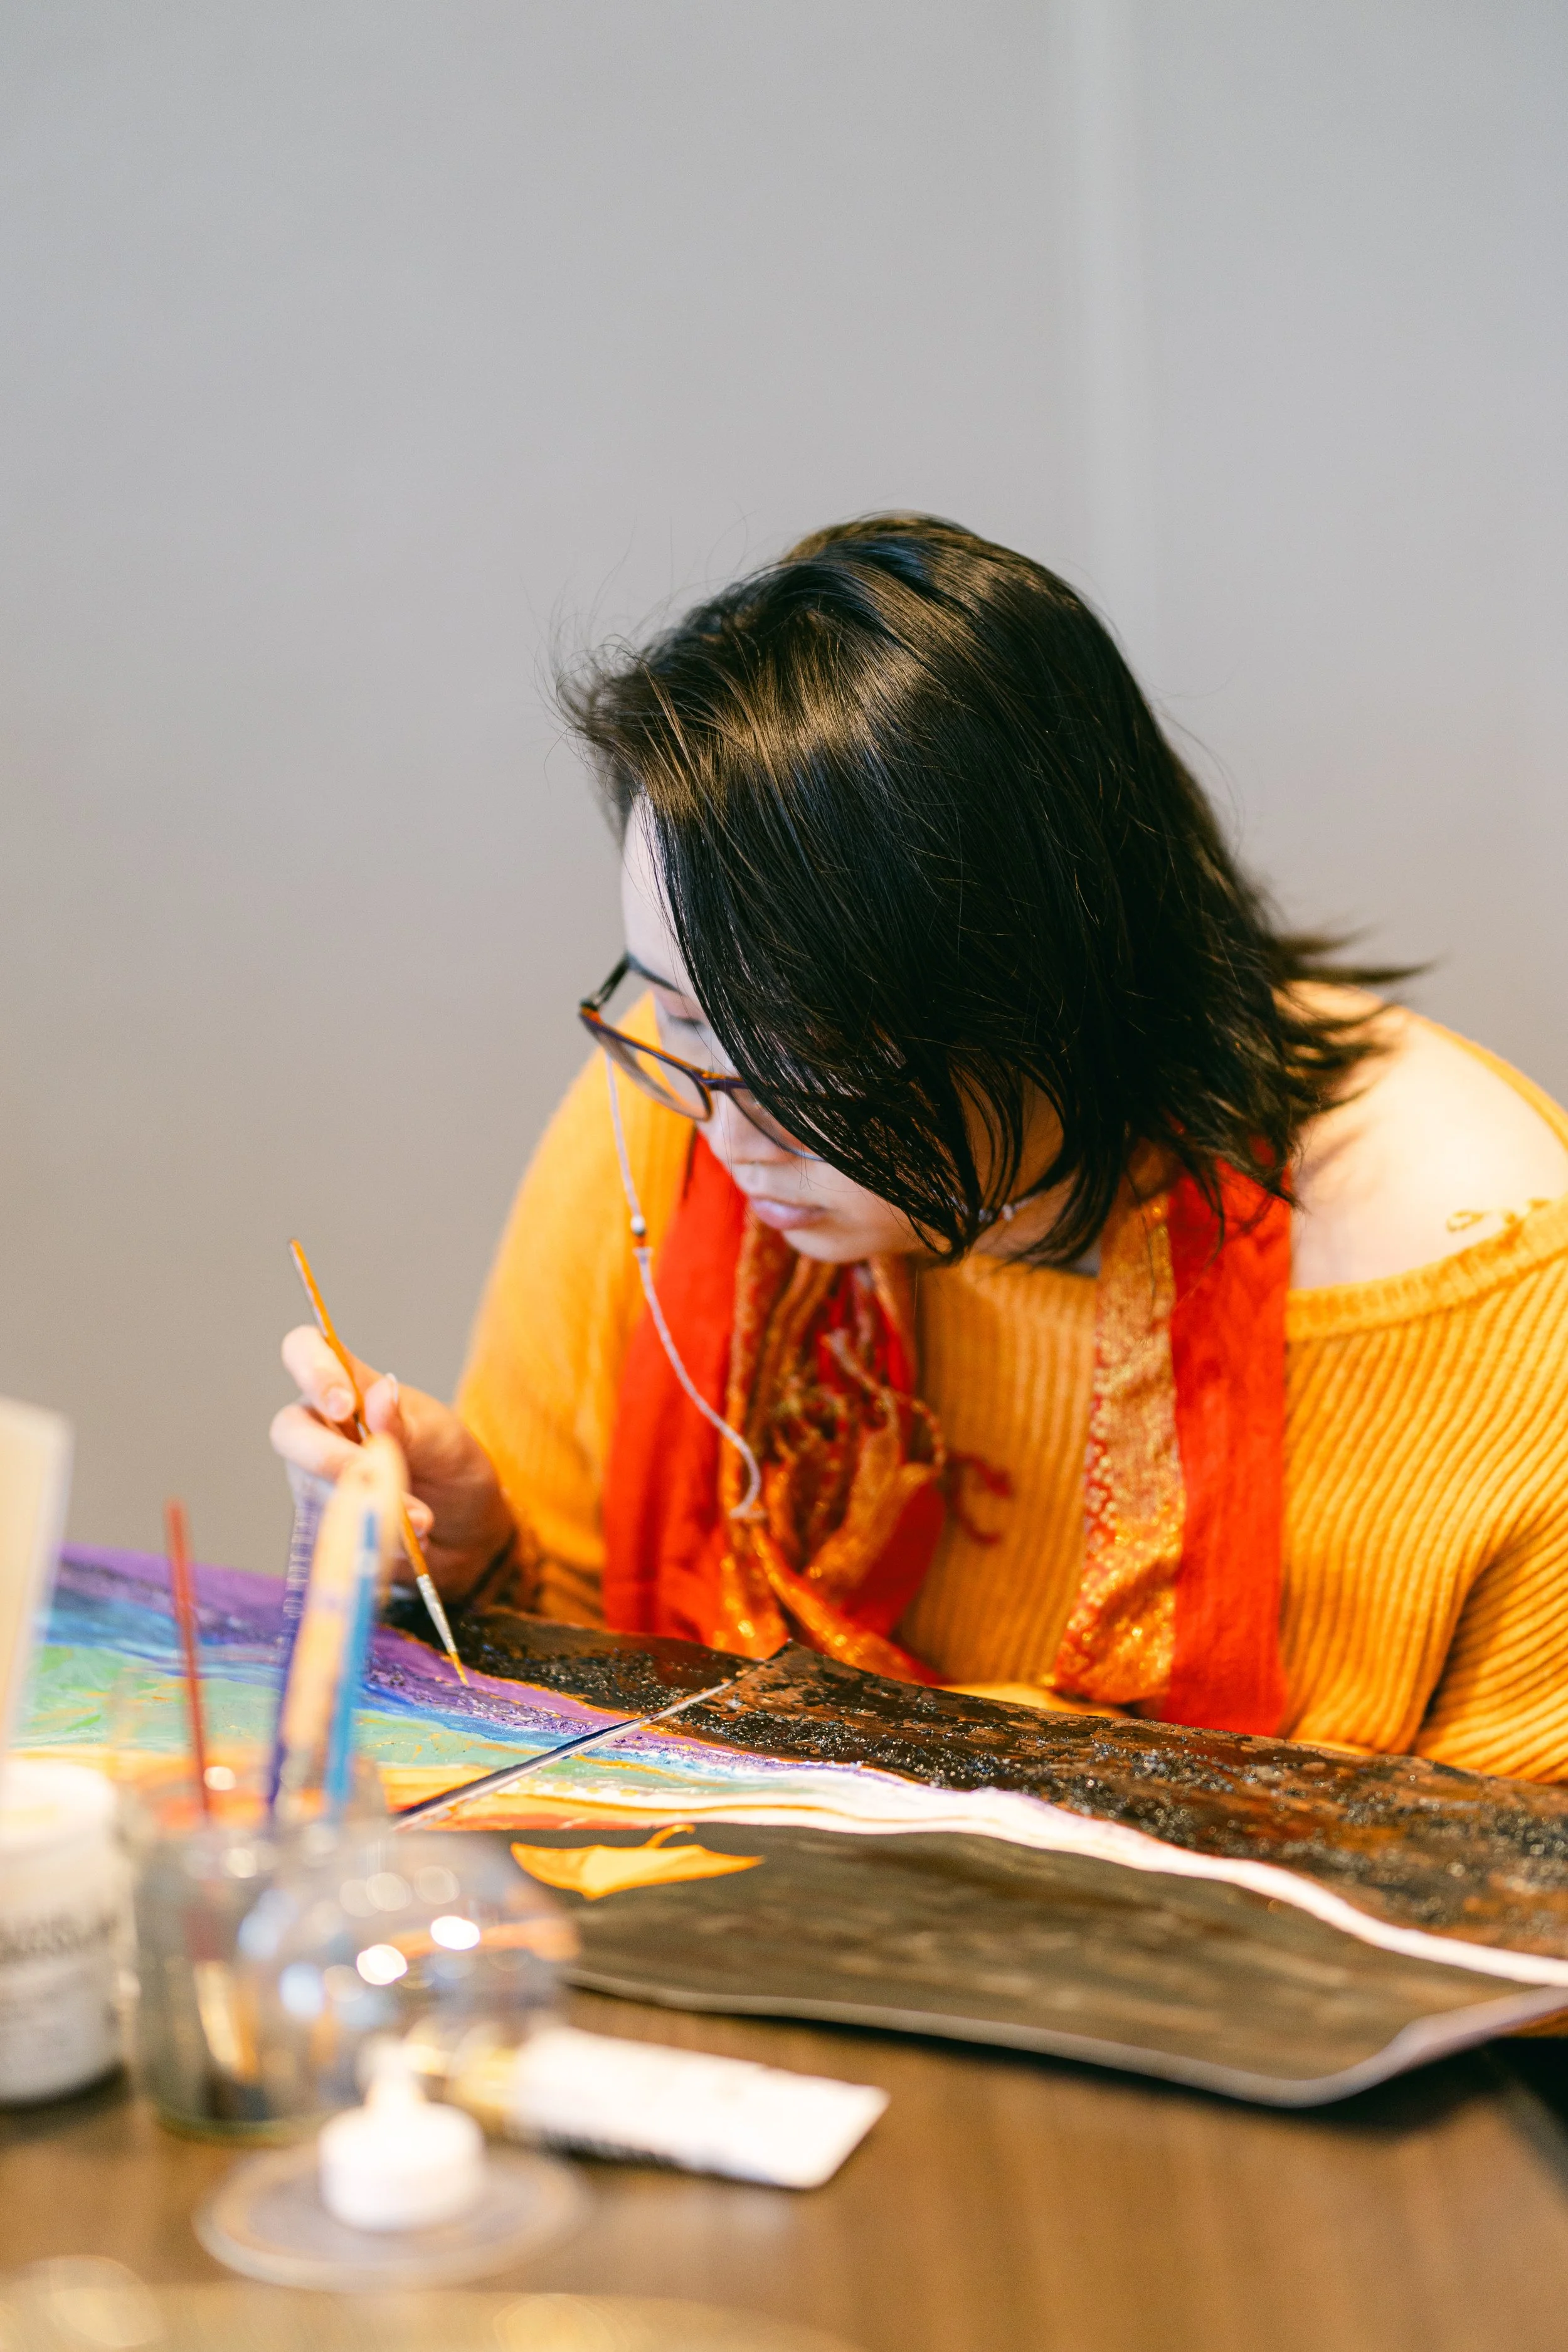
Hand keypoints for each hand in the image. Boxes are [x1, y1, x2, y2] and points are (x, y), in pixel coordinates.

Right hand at [270, 1326, 514, 1600]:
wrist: (467, 1532)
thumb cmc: (451, 1468)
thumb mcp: (443, 1441)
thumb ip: (407, 1424)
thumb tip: (382, 1393)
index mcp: (350, 1389)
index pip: (305, 1352)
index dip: (312, 1370)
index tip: (345, 1404)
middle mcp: (322, 1430)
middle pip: (290, 1431)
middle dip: (331, 1458)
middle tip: (374, 1475)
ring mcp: (317, 1479)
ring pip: (313, 1488)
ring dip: (370, 1505)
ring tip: (424, 1520)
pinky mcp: (324, 1524)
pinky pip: (333, 1532)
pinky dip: (374, 1536)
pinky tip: (412, 1541)